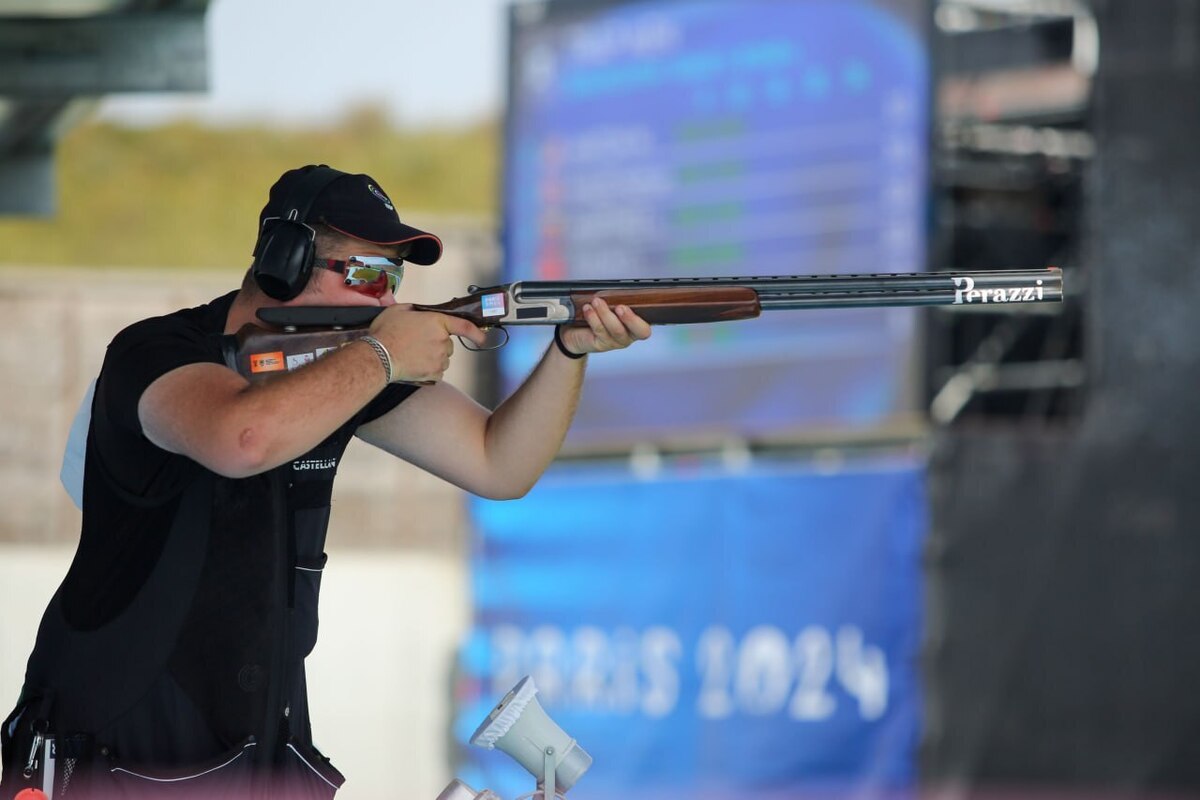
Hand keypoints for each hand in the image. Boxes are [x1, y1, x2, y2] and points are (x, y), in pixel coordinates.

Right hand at [368, 305, 487, 382]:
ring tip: (413, 355)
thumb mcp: (399, 310)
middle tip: (417, 344)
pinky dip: (428, 370)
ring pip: (443, 359)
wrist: (378, 356)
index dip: (476, 333)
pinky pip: (436, 372)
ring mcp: (440, 359)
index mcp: (437, 322)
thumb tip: (420, 312)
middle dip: (437, 344)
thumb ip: (416, 309)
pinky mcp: (435, 374)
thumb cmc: (386, 332)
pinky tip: (414, 365)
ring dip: (433, 357)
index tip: (483, 338)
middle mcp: (443, 341)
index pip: (464, 326)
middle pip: (448, 344)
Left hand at [557, 296, 650, 355]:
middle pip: (636, 332)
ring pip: (616, 330)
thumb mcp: (610, 307)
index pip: (645, 328)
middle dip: (629, 318)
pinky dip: (593, 317)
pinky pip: (600, 331)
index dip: (639, 320)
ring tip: (596, 302)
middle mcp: (628, 336)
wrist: (576, 332)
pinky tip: (588, 309)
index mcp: (635, 326)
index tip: (627, 307)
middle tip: (619, 307)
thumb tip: (619, 291)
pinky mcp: (601, 344)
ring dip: (606, 313)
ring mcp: (615, 342)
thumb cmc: (598, 316)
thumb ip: (618, 301)